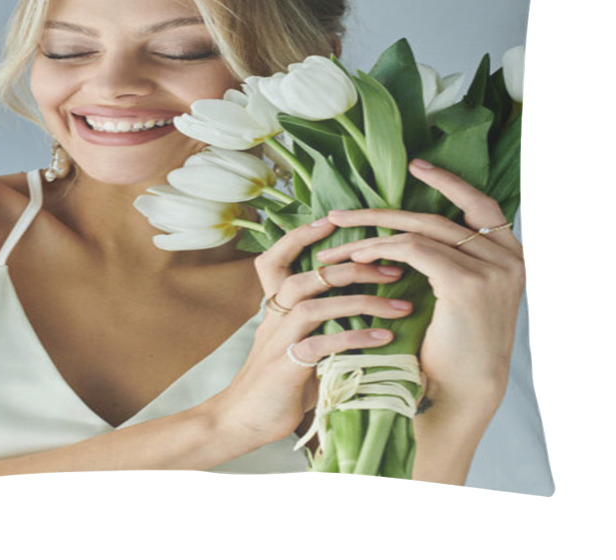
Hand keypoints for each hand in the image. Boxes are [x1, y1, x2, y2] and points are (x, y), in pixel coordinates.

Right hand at [213, 218, 413, 448]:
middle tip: (394, 267)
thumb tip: (363, 313)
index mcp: (274, 307)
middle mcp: (274, 316)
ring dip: (362, 301)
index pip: (275, 258)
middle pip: (308, 275)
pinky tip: (384, 339)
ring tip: (401, 306)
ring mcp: (278, 340)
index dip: (299, 237)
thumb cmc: (276, 383)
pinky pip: (322, 344)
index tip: (331, 222)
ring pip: (315, 304)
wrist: (241, 421)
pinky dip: (355, 339)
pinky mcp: (286, 366)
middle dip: (353, 266)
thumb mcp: (295, 345)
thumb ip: (318, 325)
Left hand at [319, 159, 525, 419]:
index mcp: (510, 255)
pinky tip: (355, 258)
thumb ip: (446, 257)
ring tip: (335, 241)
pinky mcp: (468, 283)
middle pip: (437, 217)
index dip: (448, 181)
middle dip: (381, 213)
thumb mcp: (456, 292)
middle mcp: (508, 257)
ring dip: (370, 235)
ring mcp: (492, 269)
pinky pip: (413, 251)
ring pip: (419, 232)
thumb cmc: (451, 346)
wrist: (460, 392)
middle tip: (340, 214)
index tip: (416, 165)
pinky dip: (379, 250)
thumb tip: (405, 227)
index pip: (481, 204)